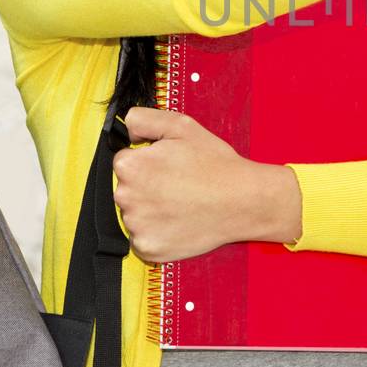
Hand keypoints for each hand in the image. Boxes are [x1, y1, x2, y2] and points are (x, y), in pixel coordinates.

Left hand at [112, 107, 301, 263]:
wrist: (243, 201)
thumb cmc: (215, 165)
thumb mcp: (181, 126)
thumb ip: (143, 119)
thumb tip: (126, 130)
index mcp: (130, 166)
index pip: (124, 162)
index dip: (147, 162)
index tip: (167, 167)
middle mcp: (126, 197)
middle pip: (127, 189)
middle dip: (147, 186)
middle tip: (177, 185)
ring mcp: (136, 225)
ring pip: (135, 214)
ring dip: (151, 210)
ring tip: (181, 204)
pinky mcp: (147, 247)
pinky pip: (142, 238)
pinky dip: (157, 233)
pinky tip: (178, 222)